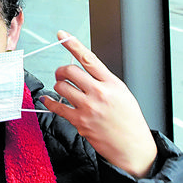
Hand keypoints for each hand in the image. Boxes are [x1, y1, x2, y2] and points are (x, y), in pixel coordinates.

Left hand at [38, 31, 157, 177]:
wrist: (133, 147)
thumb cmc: (129, 121)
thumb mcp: (123, 94)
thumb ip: (104, 81)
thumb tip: (84, 70)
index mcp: (112, 83)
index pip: (89, 58)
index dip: (73, 44)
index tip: (62, 35)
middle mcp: (100, 93)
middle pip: (70, 70)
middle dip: (61, 71)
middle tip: (61, 75)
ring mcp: (89, 107)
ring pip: (61, 87)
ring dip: (58, 87)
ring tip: (63, 90)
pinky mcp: (80, 121)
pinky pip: (57, 106)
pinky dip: (50, 102)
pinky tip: (49, 100)